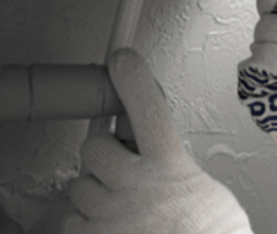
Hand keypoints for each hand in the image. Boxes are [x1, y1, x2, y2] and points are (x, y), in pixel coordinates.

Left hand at [52, 49, 252, 233]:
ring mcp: (109, 217)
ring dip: (97, 193)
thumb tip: (149, 151)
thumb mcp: (203, 191)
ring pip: (81, 186)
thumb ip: (173, 165)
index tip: (122, 60)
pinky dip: (87, 225)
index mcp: (171, 168)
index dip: (132, 79)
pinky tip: (113, 230)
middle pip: (96, 147)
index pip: (148, 108)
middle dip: (106, 156)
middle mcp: (135, 187)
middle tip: (124, 169)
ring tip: (125, 211)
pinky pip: (72, 222)